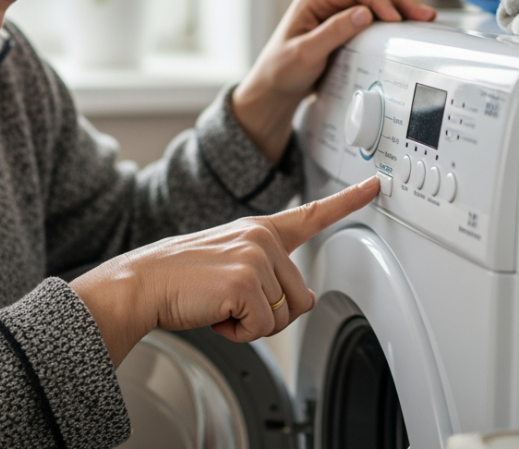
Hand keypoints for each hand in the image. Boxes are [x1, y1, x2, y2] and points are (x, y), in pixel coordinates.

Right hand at [71, 176, 380, 366]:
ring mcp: (255, 257)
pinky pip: (263, 328)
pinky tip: (214, 313)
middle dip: (266, 312)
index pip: (313, 213)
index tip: (376, 184)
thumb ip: (267, 272)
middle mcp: (261, 238)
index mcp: (259, 229)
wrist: (141, 284)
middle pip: (300, 297)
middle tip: (227, 300)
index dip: (349, 200)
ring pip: (284, 316)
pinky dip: (238, 333)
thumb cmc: (180, 279)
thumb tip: (298, 301)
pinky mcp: (246, 283)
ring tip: (218, 304)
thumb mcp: (229, 263)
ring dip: (251, 323)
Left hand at [233, 0, 435, 163]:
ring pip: (373, 1)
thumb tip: (363, 14)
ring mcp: (334, 12)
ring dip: (398, 8)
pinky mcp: (342, 26)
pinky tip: (406, 26)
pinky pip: (370, 17)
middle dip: (398, 0)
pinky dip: (389, 20)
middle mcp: (325, 1)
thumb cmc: (281, 71)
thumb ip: (333, 33)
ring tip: (423, 18)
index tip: (396, 19)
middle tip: (423, 14)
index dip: (379, 1)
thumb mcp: (305, 54)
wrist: (274, 89)